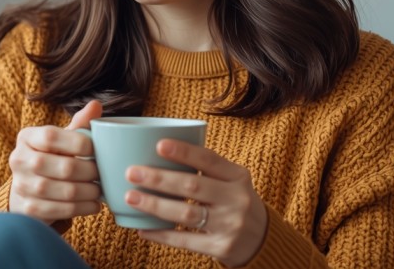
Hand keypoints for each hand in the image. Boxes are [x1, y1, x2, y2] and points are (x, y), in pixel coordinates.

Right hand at [8, 100, 102, 223]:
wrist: (27, 189)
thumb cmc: (51, 157)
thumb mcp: (61, 138)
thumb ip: (79, 123)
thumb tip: (96, 105)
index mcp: (27, 137)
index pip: (51, 136)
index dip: (77, 143)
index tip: (96, 149)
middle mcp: (18, 160)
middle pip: (62, 167)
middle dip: (89, 171)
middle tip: (102, 172)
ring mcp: (21, 186)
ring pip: (63, 191)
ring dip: (88, 191)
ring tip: (100, 189)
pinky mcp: (28, 209)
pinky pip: (59, 210)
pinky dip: (82, 208)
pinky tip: (94, 205)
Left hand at [124, 139, 268, 267]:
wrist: (262, 240)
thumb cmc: (235, 202)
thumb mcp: (232, 181)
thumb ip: (207, 168)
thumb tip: (159, 152)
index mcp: (238, 176)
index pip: (209, 160)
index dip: (184, 152)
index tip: (158, 145)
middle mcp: (236, 199)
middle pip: (193, 186)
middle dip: (159, 179)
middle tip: (132, 172)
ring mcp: (230, 225)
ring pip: (186, 214)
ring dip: (155, 205)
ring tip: (131, 197)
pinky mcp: (221, 248)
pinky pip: (185, 241)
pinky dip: (161, 235)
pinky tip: (142, 229)